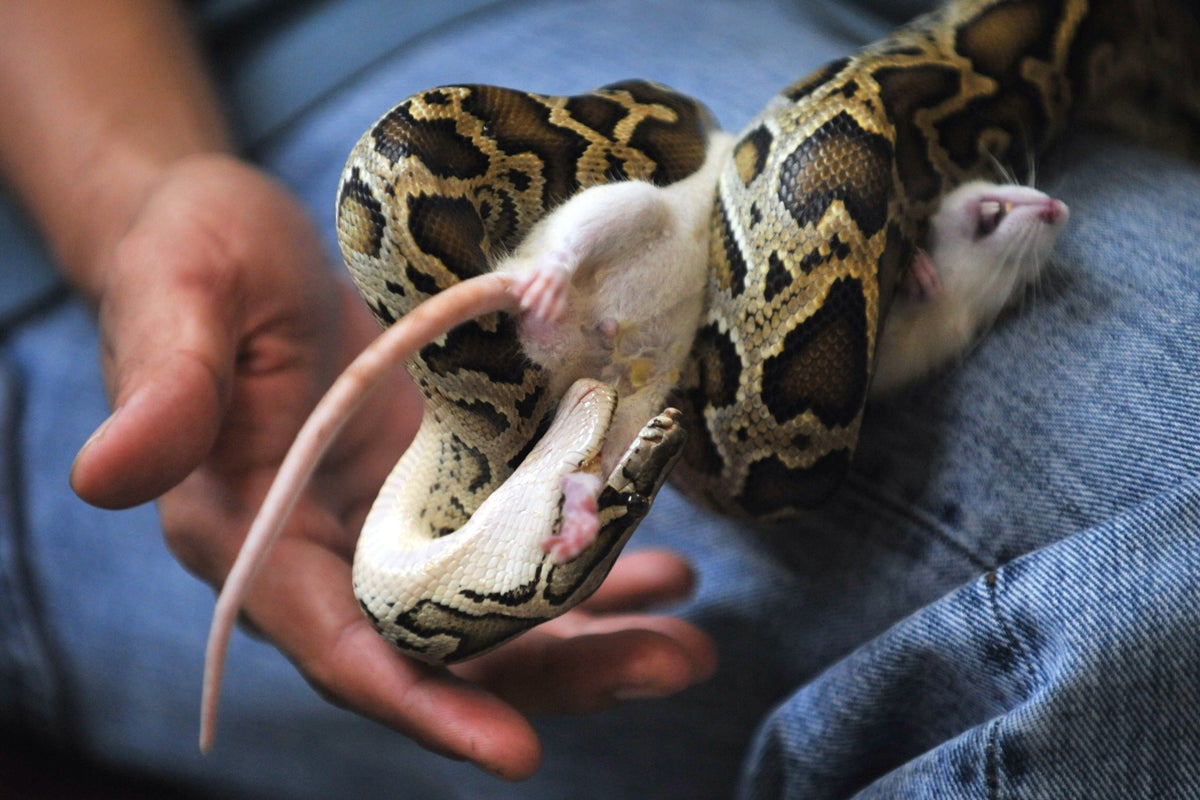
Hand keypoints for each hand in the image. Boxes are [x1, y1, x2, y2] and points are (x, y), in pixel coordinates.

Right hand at [68, 154, 715, 778]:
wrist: (245, 236)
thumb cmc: (196, 258)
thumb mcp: (180, 300)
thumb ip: (165, 390)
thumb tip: (104, 477)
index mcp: (258, 538)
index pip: (342, 646)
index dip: (424, 704)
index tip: (516, 753)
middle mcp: (336, 553)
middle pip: (449, 648)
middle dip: (556, 673)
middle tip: (667, 667)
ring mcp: (402, 521)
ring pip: (502, 609)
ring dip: (597, 629)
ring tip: (689, 636)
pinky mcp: (450, 481)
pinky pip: (524, 541)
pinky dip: (594, 556)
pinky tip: (666, 557)